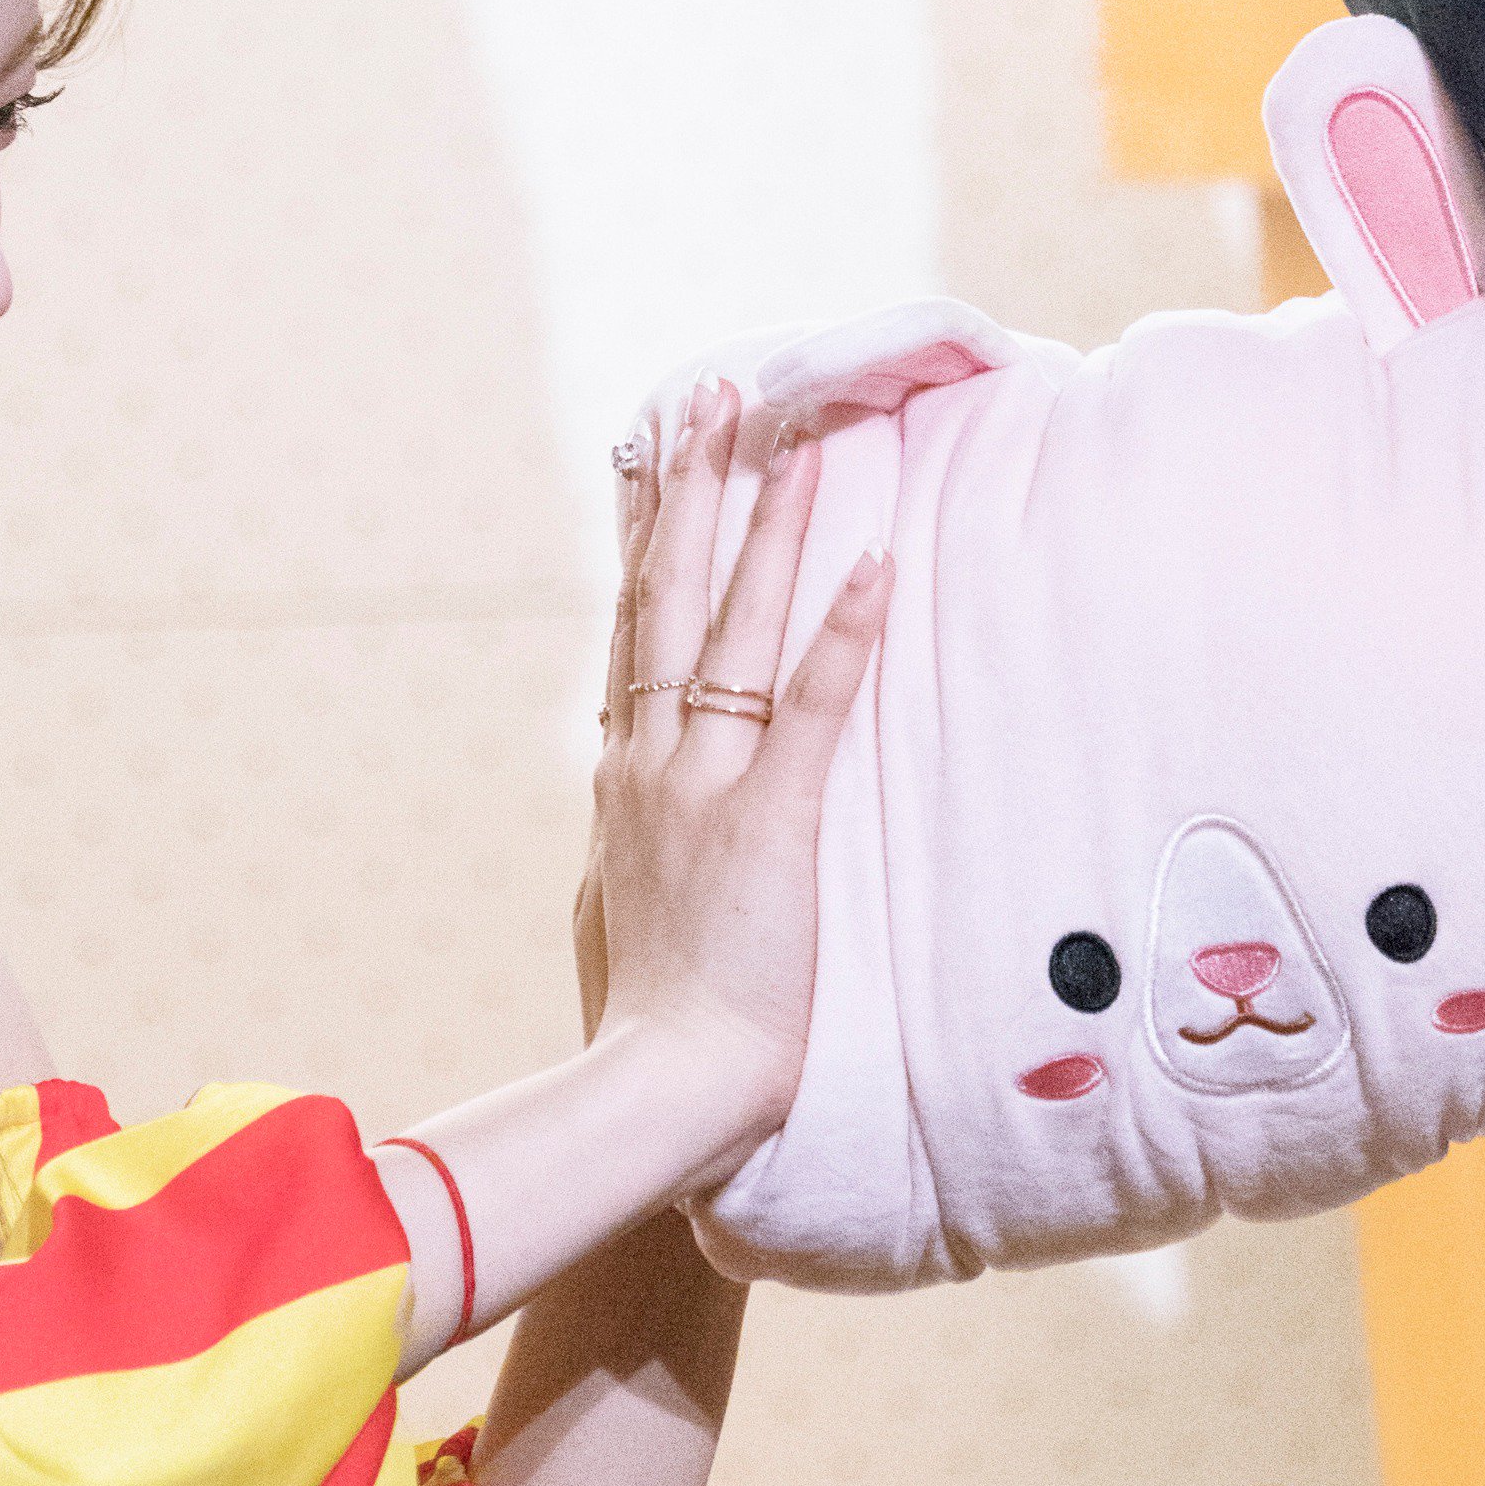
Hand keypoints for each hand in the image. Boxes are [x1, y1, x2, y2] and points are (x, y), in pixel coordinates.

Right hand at [580, 375, 886, 1177]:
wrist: (655, 1085)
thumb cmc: (645, 1017)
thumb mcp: (613, 906)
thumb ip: (622, 845)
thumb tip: (617, 812)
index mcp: (621, 777)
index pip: (637, 630)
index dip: (649, 540)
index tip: (656, 461)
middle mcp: (650, 760)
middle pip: (672, 597)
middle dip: (696, 491)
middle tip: (717, 400)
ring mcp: (704, 784)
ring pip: (736, 629)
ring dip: (767, 529)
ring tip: (793, 443)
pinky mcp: (770, 821)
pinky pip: (812, 707)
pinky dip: (843, 632)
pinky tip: (871, 562)